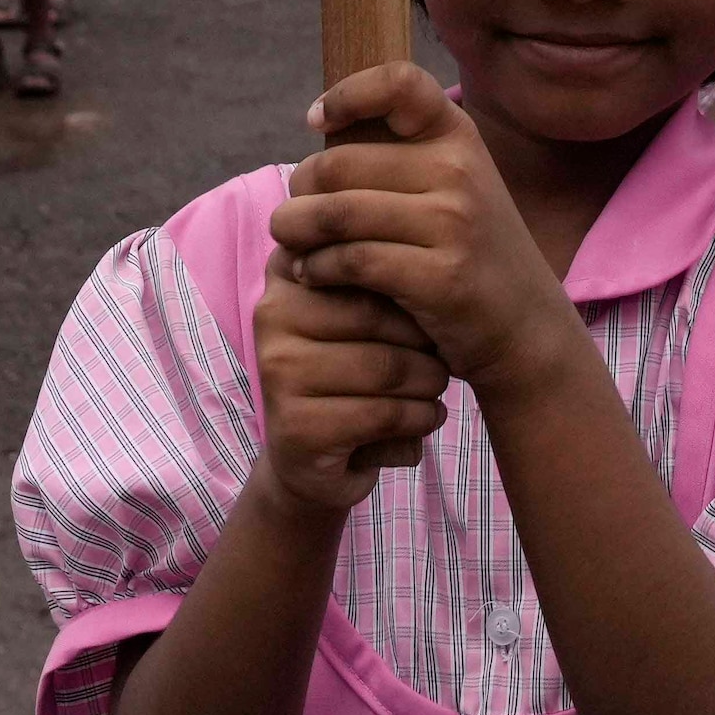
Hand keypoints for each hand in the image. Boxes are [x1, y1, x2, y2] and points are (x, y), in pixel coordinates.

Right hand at [248, 269, 452, 512]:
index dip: (410, 283)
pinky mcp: (295, 426)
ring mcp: (278, 370)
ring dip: (429, 383)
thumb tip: (432, 260)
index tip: (433, 306)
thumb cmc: (355, 372)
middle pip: (375, 313)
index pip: (364, 255)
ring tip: (436, 388)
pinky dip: (420, 418)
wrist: (317, 459)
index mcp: (288, 270)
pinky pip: (382, 414)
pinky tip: (426, 417)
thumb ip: (385, 275)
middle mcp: (271, 312)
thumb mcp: (367, 314)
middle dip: (425, 340)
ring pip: (385, 368)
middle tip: (443, 358)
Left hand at [270, 62, 573, 400]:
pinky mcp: (440, 276)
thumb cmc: (470, 253)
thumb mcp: (454, 187)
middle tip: (293, 217)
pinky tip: (313, 276)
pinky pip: (350, 260)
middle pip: (338, 163)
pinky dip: (317, 269)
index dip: (347, 94)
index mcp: (458, 136)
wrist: (527, 328)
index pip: (400, 83)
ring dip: (296, 231)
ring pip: (337, 212)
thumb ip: (401, 157)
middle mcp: (459, 169)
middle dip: (300, 191)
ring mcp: (453, 223)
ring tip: (291, 245)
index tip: (316, 122)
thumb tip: (318, 126)